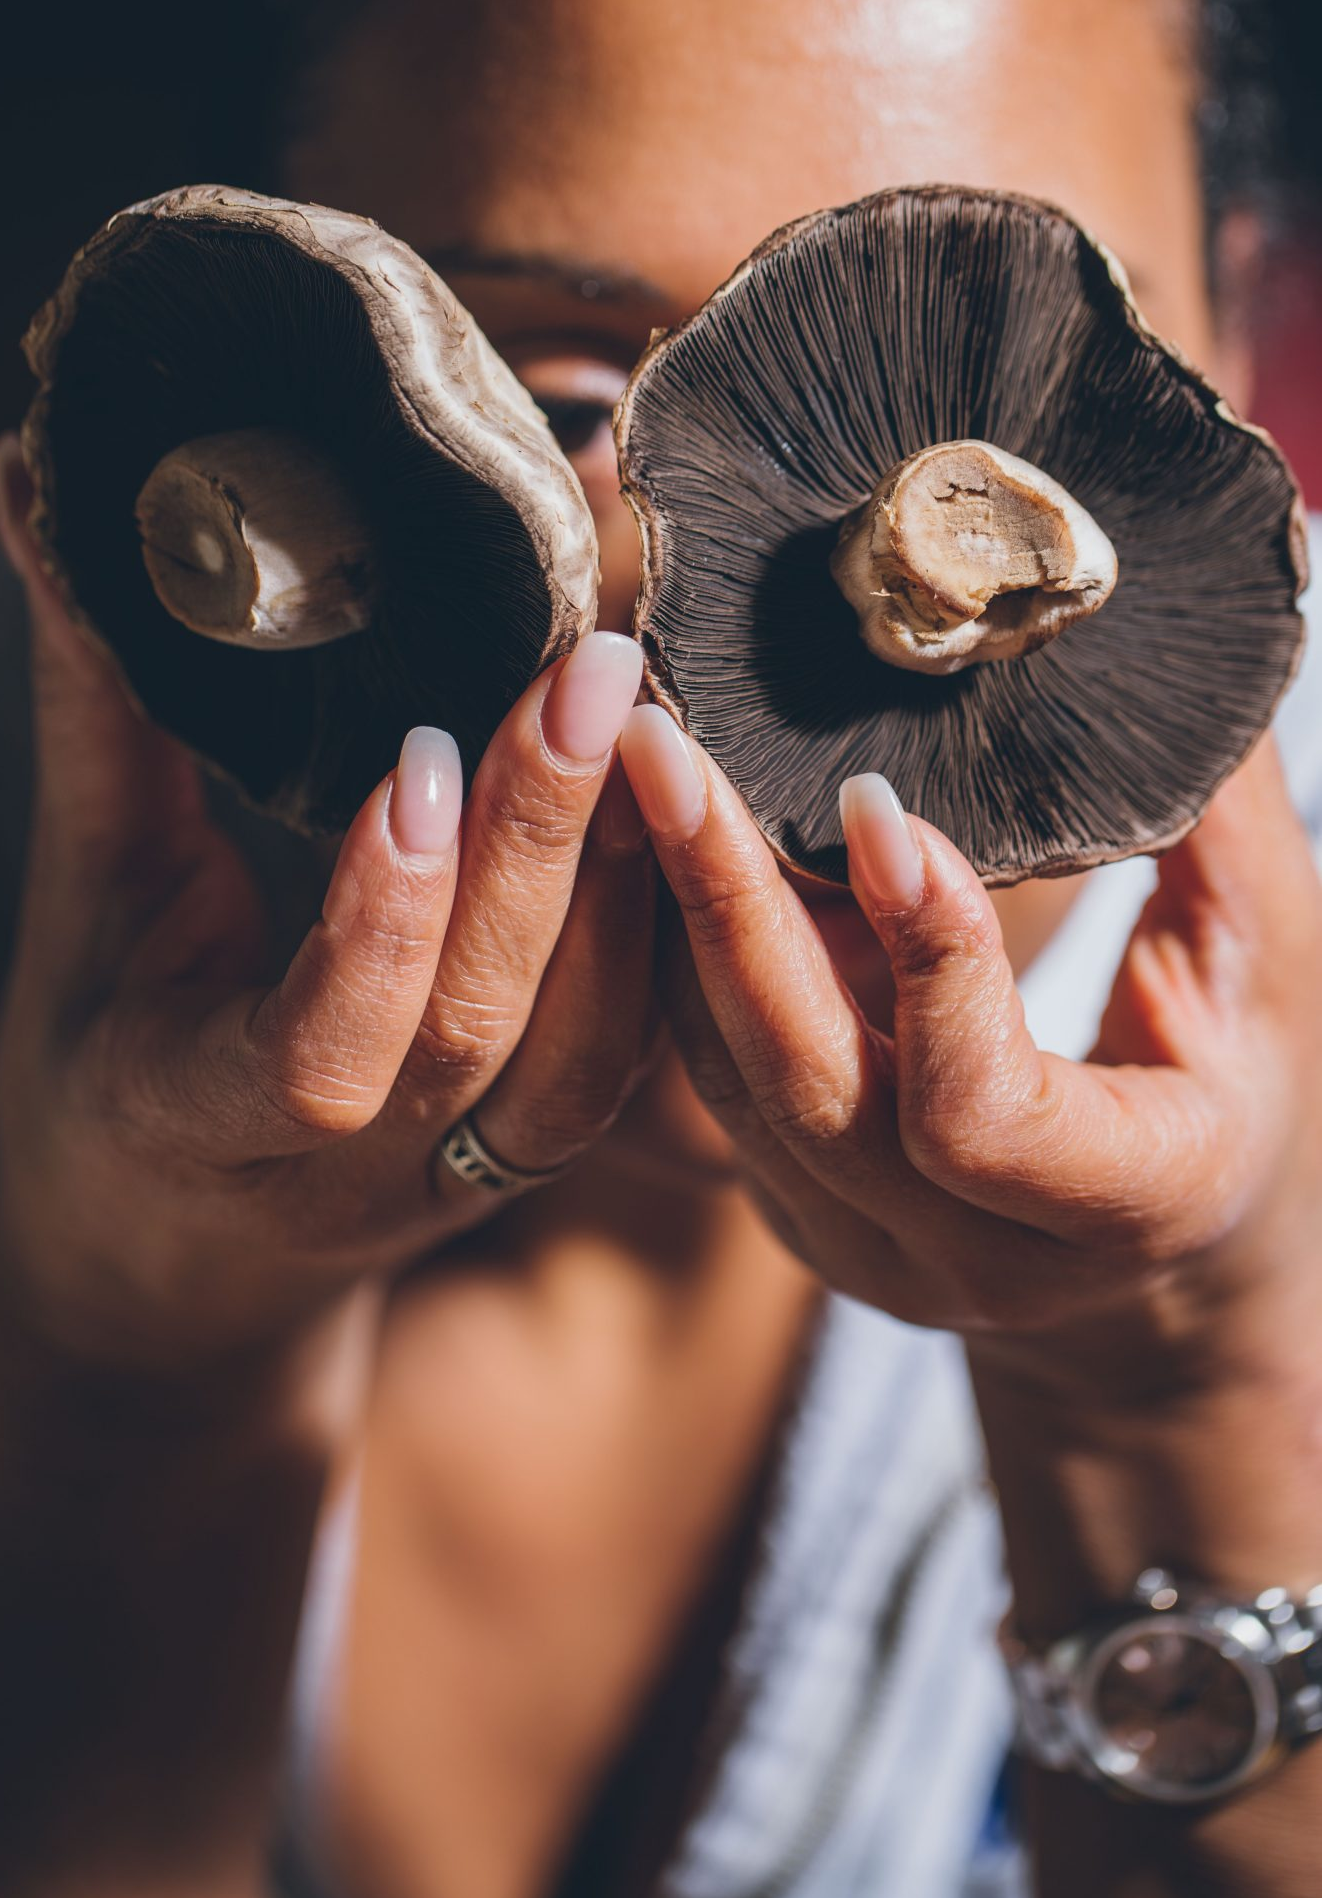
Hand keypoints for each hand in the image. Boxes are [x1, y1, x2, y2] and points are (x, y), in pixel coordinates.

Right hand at [0, 438, 653, 1375]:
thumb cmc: (105, 1062)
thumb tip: (44, 482)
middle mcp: (353, 1173)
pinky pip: (623, 1053)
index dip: (377, 922)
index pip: (315, 1058)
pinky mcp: (533, 1151)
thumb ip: (101, 705)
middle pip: (478, 1033)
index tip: (412, 757)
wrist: (171, 1263)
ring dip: (623, 885)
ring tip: (648, 715)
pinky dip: (654, 929)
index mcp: (199, 1121)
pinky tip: (675, 800)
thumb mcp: (86, 895)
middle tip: (589, 665)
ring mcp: (459, 1177)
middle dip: (541, 845)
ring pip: (582, 1060)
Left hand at [620, 702, 1321, 1395]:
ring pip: (731, 1082)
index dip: (924, 960)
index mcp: (1126, 1207)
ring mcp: (869, 1251)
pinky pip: (712, 1081)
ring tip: (639, 762)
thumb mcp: (1263, 962)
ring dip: (677, 916)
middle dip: (727, 903)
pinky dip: (681, 956)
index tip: (872, 803)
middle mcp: (975, 1259)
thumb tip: (1140, 631)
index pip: (979, 1112)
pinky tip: (661, 835)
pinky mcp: (800, 1218)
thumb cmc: (1238, 1084)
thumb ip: (1211, 822)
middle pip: (807, 1087)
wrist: (1170, 1267)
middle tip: (663, 743)